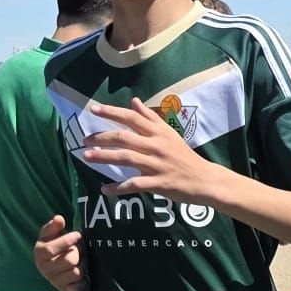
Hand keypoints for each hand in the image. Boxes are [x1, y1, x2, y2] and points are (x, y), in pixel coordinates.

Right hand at [35, 214, 85, 290]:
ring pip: (76, 273)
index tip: (77, 235)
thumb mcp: (50, 233)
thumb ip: (53, 226)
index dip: (66, 241)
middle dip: (79, 252)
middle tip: (81, 248)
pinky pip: (78, 287)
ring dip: (83, 264)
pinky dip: (83, 280)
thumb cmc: (55, 245)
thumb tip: (59, 219)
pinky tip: (81, 272)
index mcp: (39, 254)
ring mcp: (54, 281)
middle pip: (69, 261)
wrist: (56, 264)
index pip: (50, 250)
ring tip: (81, 259)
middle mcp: (44, 269)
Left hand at [83, 98, 210, 199]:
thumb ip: (150, 118)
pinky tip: (105, 189)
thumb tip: (134, 101)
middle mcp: (156, 145)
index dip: (112, 112)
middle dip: (102, 137)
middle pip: (125, 137)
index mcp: (159, 132)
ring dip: (104, 157)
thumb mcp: (169, 134)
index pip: (132, 118)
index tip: (94, 110)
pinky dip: (118, 188)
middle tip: (84, 140)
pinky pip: (134, 185)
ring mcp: (157, 164)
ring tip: (87, 157)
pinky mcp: (159, 183)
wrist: (205, 179)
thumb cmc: (185, 157)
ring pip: (126, 157)